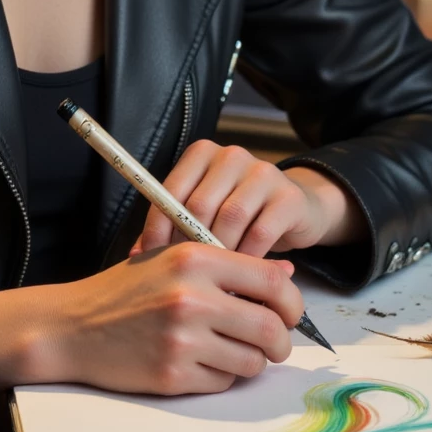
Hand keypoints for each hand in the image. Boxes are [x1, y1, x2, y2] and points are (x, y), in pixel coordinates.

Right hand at [0, 244, 303, 399]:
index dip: (292, 302)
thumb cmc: (126, 290)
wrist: (73, 327)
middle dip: (280, 342)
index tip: (290, 313)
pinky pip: (223, 382)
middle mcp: (192, 297)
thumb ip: (229, 265)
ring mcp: (182, 339)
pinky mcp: (173, 375)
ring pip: (252, 361)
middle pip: (270, 327)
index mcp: (195, 258)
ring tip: (228, 350)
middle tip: (273, 344)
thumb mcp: (172, 259)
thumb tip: (286, 274)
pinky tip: (199, 363)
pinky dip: (221, 377)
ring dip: (250, 361)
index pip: (271, 282)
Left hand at [129, 141, 367, 257]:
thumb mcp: (204, 217)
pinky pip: (260, 232)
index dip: (158, 227)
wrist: (296, 211)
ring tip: (215, 277)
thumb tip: (135, 258)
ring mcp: (263, 172)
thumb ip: (172, 230)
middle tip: (185, 275)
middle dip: (189, 245)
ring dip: (221, 253)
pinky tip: (242, 272)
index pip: (171, 190)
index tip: (150, 259)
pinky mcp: (288, 196)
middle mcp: (231, 156)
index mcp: (202, 154)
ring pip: (230, 218)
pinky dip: (248, 257)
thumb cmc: (240, 218)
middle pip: (200, 204)